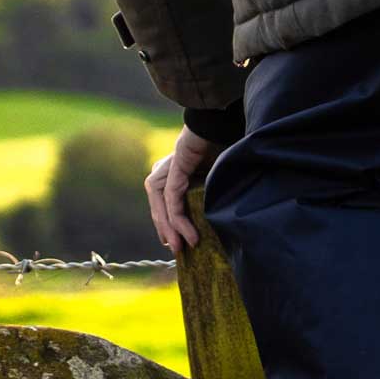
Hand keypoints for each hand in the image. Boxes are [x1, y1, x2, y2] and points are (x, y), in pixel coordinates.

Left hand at [143, 125, 215, 256]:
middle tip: (179, 251)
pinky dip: (179, 220)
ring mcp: (164, 171)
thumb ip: (203, 195)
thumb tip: (210, 218)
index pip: (162, 204)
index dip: (168, 225)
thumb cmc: (219, 149)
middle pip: (159, 208)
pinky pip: (172, 202)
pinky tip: (189, 235)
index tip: (177, 243)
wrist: (219, 126)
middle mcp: (162, 171)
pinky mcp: (171, 172)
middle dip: (168, 231)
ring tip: (185, 247)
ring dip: (173, 230)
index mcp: (169, 172)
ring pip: (162, 208)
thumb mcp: (209, 179)